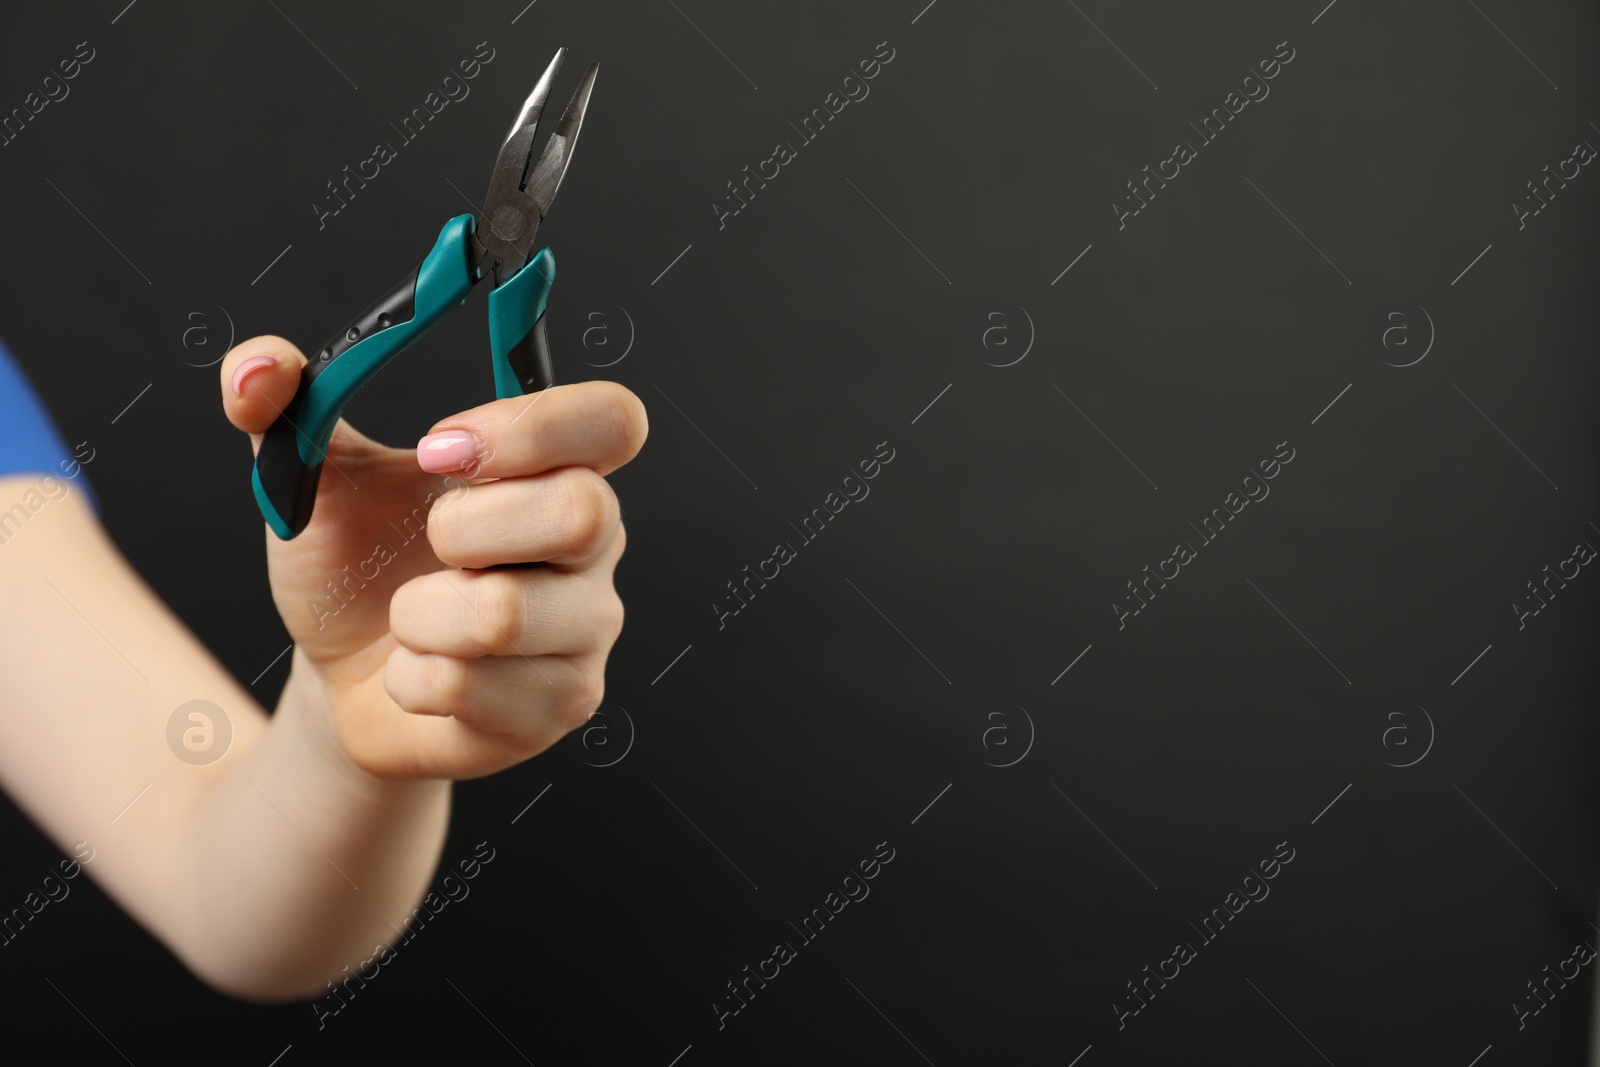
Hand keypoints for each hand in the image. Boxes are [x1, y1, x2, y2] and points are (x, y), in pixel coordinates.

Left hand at [220, 335, 645, 779]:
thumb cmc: (355, 565)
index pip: (614, 421)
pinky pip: (467, 687)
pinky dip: (409, 680)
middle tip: (427, 545)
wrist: (341, 678)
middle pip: (582, 512)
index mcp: (557, 468)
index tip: (439, 448)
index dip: (537, 426)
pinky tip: (417, 675)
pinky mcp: (561, 706)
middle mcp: (595, 546)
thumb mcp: (310, 475)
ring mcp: (587, 631)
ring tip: (410, 620)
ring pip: (504, 614)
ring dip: (416, 618)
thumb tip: (256, 368)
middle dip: (463, 528)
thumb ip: (280, 402)